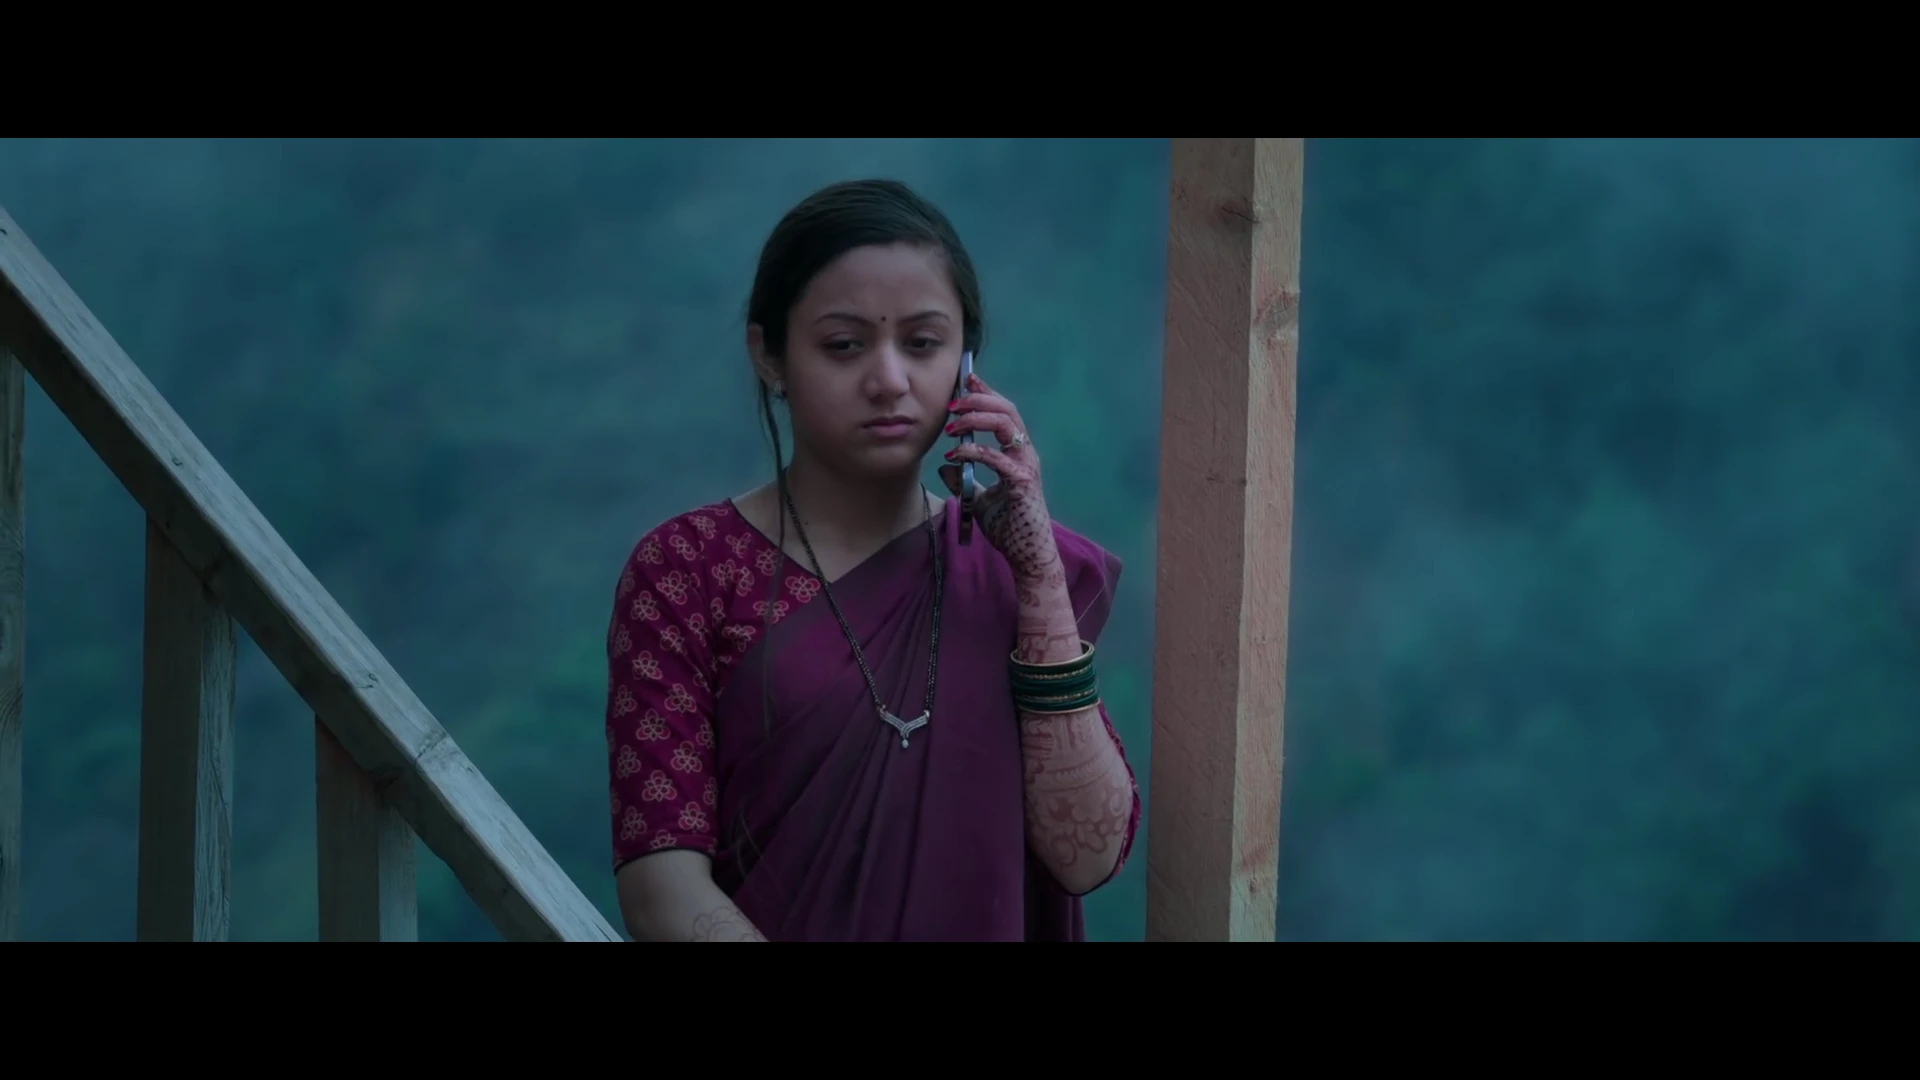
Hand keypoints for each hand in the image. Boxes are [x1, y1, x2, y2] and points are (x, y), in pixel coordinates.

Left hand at [939, 372, 1063, 588]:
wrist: (1028, 555)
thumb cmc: (1009, 528)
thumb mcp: (980, 499)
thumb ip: (965, 480)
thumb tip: (946, 467)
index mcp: (1018, 453)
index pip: (1005, 412)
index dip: (986, 393)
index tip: (967, 379)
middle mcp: (1025, 453)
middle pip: (1006, 410)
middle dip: (978, 399)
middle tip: (953, 402)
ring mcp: (1026, 465)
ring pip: (1006, 424)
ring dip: (976, 418)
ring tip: (952, 423)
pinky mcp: (1022, 482)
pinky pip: (997, 457)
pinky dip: (974, 451)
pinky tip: (955, 454)